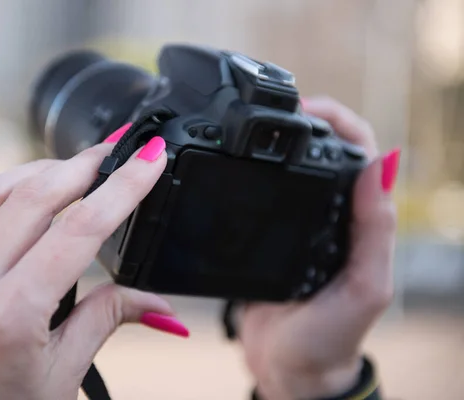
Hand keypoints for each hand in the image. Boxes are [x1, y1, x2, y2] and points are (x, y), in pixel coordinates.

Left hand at [0, 126, 188, 399]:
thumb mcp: (65, 375)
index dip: (123, 186)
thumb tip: (158, 303)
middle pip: (33, 198)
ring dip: (34, 172)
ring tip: (70, 168)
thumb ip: (107, 320)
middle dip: (82, 166)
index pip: (81, 230)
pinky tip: (8, 193)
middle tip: (115, 150)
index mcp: (13, 316)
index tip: (150, 156)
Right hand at [238, 97, 399, 398]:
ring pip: (290, 170)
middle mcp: (329, 217)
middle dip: (305, 119)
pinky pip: (259, 198)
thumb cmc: (330, 336)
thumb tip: (381, 164)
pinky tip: (236, 166)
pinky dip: (251, 175)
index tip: (306, 107)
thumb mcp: (363, 287)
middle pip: (324, 151)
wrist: (286, 368)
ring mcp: (295, 227)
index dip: (338, 121)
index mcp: (358, 222)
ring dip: (279, 142)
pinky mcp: (264, 240)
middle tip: (275, 107)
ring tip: (255, 125)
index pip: (358, 154)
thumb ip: (374, 230)